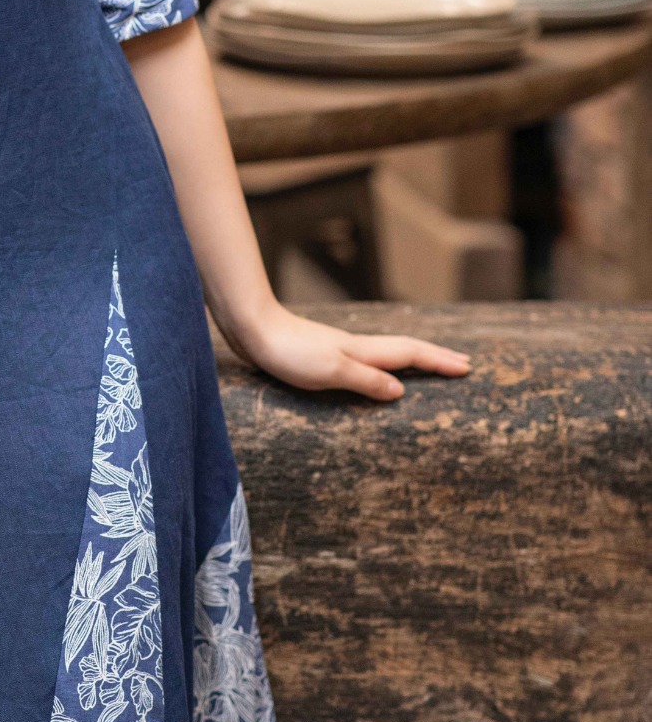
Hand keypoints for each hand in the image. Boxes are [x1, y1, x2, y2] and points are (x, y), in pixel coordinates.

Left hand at [228, 300, 469, 402]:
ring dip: (414, 359)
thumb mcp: (331, 371)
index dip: (439, 362)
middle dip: (436, 357)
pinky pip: (369, 360)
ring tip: (432, 366)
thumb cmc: (289, 353)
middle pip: (406, 350)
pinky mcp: (324, 355)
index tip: (468, 368)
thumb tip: (401, 391)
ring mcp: (341, 349)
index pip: (411, 354)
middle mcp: (357, 348)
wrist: (254, 330)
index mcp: (363, 352)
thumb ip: (366, 380)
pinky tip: (378, 371)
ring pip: (388, 353)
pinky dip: (387, 364)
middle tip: (464, 364)